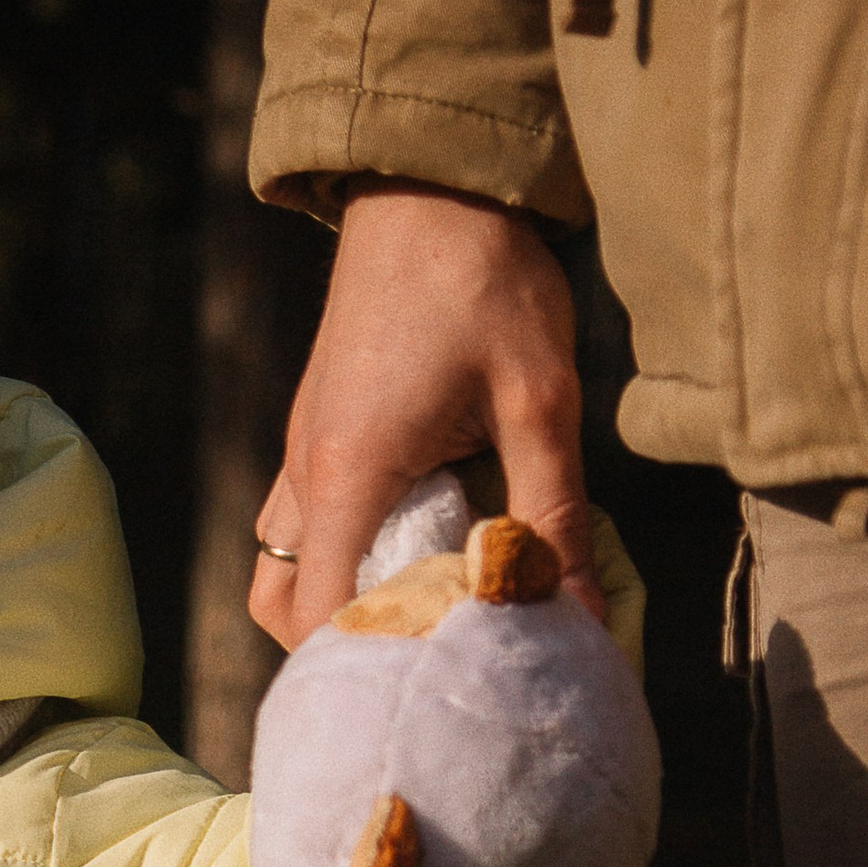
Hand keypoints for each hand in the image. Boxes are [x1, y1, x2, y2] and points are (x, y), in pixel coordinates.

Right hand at [247, 187, 599, 643]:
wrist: (429, 182)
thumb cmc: (485, 281)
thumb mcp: (540, 402)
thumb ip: (556, 516)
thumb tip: (584, 624)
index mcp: (347, 473)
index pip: (318, 616)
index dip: (365, 666)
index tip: (437, 683)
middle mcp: (306, 469)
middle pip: (283, 608)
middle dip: (345, 648)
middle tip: (433, 654)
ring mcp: (303, 447)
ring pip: (285, 565)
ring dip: (342, 599)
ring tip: (429, 603)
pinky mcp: (319, 427)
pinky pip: (306, 520)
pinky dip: (349, 553)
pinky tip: (427, 541)